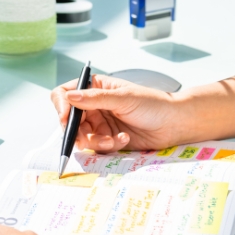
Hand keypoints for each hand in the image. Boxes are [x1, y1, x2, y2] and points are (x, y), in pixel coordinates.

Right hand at [50, 73, 184, 151]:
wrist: (173, 124)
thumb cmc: (152, 104)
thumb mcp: (123, 98)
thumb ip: (95, 98)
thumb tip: (69, 97)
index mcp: (95, 87)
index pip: (65, 94)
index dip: (62, 106)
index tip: (66, 118)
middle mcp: (93, 105)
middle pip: (69, 120)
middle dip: (78, 131)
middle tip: (89, 137)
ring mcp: (100, 123)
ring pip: (81, 137)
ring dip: (95, 141)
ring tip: (113, 140)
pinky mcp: (107, 139)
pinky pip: (96, 147)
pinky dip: (108, 146)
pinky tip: (124, 139)